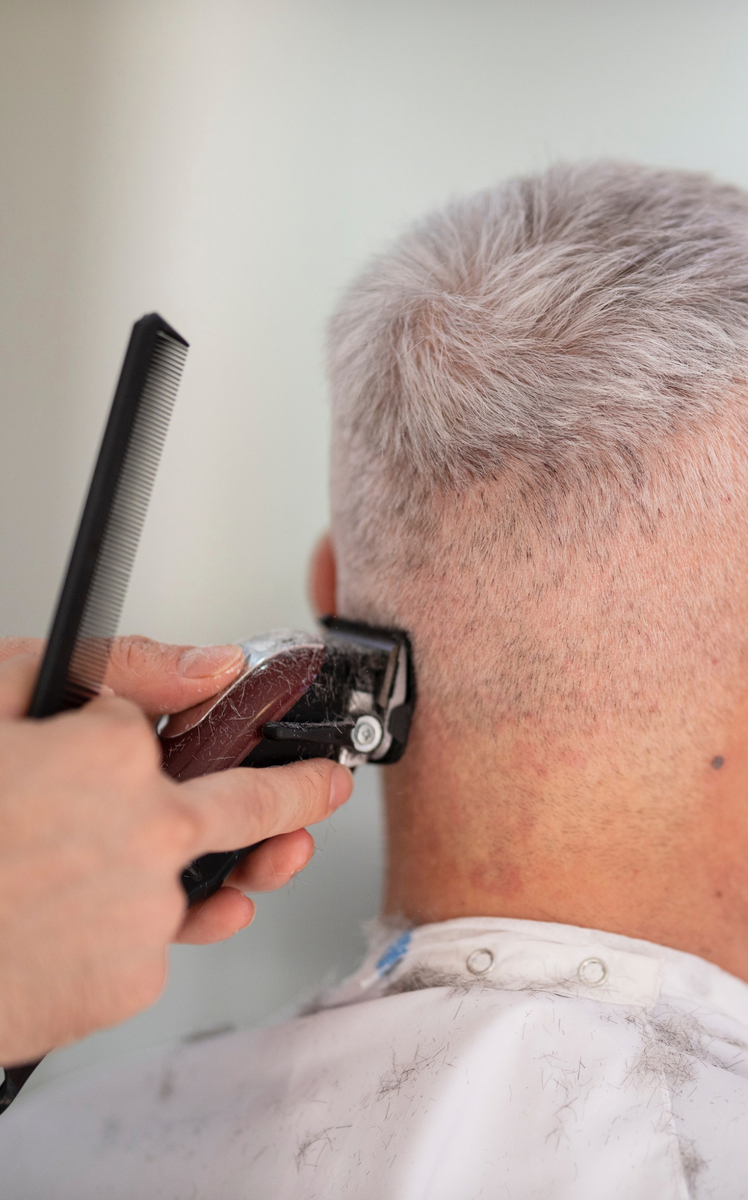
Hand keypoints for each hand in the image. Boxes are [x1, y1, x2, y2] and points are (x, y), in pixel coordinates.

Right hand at [0, 644, 351, 1062]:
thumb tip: (211, 663)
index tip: (231, 716)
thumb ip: (113, 669)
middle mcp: (154, 833)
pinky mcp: (133, 984)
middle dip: (300, 794)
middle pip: (255, 807)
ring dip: (204, 875)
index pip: (195, 725)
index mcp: (117, 754)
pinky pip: (152, 949)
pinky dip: (122, 934)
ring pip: (193, 887)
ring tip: (220, 864)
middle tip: (322, 787)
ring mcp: (149, 915)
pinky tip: (73, 921)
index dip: (189, 723)